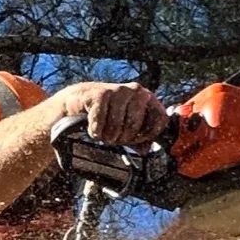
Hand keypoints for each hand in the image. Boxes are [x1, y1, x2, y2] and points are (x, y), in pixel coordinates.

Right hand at [51, 80, 167, 147]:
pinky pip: (100, 121)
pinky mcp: (100, 93)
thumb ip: (141, 139)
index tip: (135, 140)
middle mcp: (137, 91)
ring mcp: (119, 90)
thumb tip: (146, 150)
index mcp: (149, 100)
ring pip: (117, 125)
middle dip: (122, 137)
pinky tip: (93, 128)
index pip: (160, 120)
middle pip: (134, 126)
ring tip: (103, 132)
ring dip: (107, 135)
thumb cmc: (108, 117)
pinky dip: (95, 130)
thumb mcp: (127, 129)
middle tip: (113, 136)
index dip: (146, 135)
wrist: (78, 102)